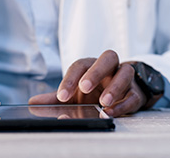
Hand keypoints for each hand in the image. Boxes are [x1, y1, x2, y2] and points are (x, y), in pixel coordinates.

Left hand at [29, 50, 146, 116]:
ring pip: (125, 73)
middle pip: (108, 58)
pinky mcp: (136, 93)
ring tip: (103, 102)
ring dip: (114, 87)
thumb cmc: (94, 91)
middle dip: (96, 72)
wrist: (121, 94)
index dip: (70, 79)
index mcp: (91, 65)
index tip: (61, 96)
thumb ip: (55, 97)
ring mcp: (125, 78)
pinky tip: (111, 112)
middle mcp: (110, 68)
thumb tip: (33, 102)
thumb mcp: (74, 93)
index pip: (80, 65)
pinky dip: (123, 104)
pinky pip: (133, 95)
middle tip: (84, 88)